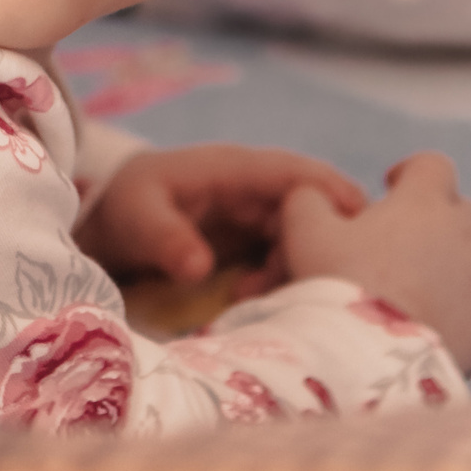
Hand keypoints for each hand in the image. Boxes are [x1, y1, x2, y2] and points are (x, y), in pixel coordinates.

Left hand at [76, 143, 365, 288]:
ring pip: (308, 235)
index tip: (356, 227)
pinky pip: (292, 254)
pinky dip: (289, 277)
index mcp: (231, 168)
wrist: (113, 229)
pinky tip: (264, 302)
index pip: (294, 172)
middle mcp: (255, 188)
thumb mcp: (136, 219)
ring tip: (262, 297)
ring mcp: (260, 214)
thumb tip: (199, 268)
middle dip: (319, 244)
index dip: (329, 194)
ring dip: (301, 266)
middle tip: (305, 284)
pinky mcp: (259, 241)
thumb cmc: (126, 212)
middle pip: (313, 208)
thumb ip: (166, 238)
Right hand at [279, 152, 470, 374]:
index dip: (411, 174)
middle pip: (466, 207)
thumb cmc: (332, 287)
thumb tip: (314, 193)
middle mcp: (467, 227)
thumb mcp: (304, 232)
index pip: (430, 167)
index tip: (389, 189)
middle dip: (444, 217)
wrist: (365, 351)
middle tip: (413, 244)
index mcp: (421, 201)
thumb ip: (311, 200)